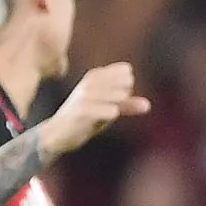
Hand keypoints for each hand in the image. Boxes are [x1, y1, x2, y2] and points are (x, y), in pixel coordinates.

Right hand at [34, 61, 149, 160]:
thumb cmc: (84, 120)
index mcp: (94, 75)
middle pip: (126, 82)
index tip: (115, 99)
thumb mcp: (108, 109)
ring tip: (105, 113)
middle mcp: (89, 82)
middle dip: (124, 97)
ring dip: (117, 107)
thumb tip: (147, 106)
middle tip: (110, 108)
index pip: (126, 71)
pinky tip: (102, 119)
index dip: (126, 86)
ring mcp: (85, 95)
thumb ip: (127, 106)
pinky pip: (111, 110)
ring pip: (119, 96)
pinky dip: (111, 115)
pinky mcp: (82, 110)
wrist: (57, 134)